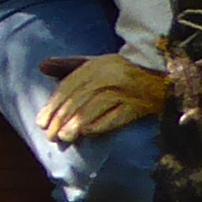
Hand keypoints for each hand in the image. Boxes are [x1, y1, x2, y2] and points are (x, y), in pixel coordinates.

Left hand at [40, 52, 175, 142]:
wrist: (160, 74)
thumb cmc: (119, 72)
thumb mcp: (95, 64)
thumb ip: (68, 65)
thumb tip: (41, 66)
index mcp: (97, 65)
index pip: (69, 86)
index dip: (53, 106)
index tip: (41, 122)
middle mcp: (110, 75)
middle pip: (80, 98)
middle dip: (61, 119)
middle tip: (50, 135)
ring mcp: (125, 90)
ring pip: (96, 107)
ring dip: (77, 124)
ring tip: (64, 137)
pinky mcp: (138, 105)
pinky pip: (117, 117)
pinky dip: (101, 125)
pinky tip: (88, 134)